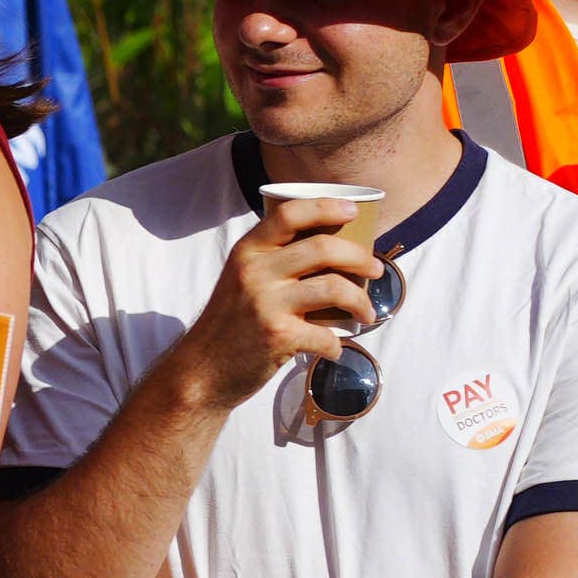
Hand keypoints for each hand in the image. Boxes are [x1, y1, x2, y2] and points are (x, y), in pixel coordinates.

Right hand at [155, 197, 373, 408]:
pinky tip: (335, 349)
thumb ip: (274, 260)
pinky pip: (326, 335)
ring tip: (367, 313)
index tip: (352, 211)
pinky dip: (337, 345)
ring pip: (334, 288)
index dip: (326, 207)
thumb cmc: (231, 322)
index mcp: (247, 251)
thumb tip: (333, 249)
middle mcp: (255, 271)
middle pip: (323, 247)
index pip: (289, 213)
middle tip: (375, 269)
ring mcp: (266, 303)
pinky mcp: (277, 335)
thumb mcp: (241, 278)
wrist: (203, 370)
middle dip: (360, 257)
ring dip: (361, 301)